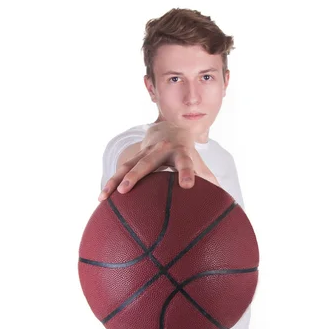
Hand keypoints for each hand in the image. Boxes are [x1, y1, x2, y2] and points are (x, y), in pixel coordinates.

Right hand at [99, 123, 218, 199]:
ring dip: (116, 180)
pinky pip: (119, 171)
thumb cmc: (187, 152)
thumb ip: (209, 179)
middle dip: (136, 176)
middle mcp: (160, 150)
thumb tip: (226, 200)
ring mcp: (143, 153)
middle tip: (127, 189)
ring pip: (127, 166)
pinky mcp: (132, 157)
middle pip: (147, 163)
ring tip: (106, 196)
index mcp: (180, 152)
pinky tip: (101, 198)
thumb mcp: (198, 162)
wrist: (168, 128)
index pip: (185, 163)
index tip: (189, 186)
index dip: (187, 173)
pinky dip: (110, 183)